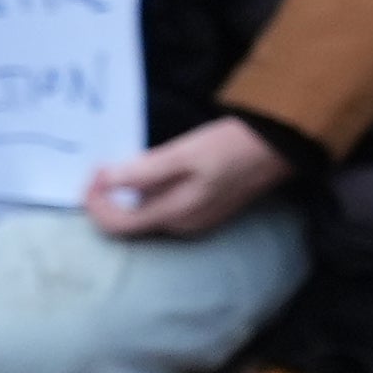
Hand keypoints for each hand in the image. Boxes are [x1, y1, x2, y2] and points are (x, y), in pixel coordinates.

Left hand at [86, 115, 290, 240]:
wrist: (279, 147)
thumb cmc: (232, 146)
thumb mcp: (185, 153)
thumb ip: (144, 171)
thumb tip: (105, 181)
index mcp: (175, 214)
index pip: (117, 225)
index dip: (95, 203)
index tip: (92, 174)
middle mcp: (182, 226)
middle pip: (129, 223)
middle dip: (108, 199)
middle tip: (101, 167)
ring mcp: (195, 220)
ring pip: (146, 214)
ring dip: (126, 194)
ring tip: (121, 165)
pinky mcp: (204, 209)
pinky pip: (163, 207)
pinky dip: (146, 192)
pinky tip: (150, 169)